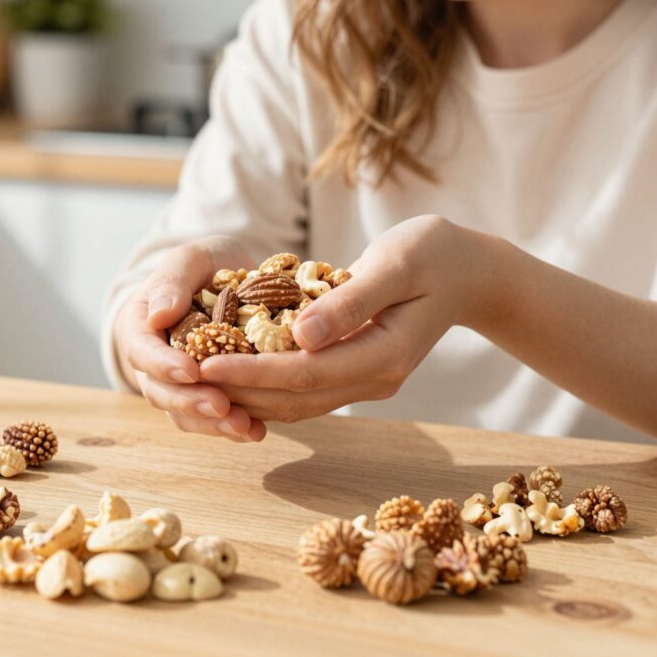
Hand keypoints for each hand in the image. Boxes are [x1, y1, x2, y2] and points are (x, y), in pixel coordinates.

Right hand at [113, 236, 267, 441]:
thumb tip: (159, 315)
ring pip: (184, 413)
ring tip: (244, 427)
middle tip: (222, 406)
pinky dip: (231, 428)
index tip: (191, 371)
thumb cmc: (207, 265)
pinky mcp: (204, 397)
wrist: (232, 281)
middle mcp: (153, 361)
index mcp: (140, 326)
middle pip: (160, 391)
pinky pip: (210, 420)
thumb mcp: (192, 258)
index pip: (141, 350)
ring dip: (212, 424)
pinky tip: (256, 431)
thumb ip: (173, 280)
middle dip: (191, 402)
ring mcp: (177, 384)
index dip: (163, 365)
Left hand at [199, 216, 497, 421]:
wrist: (470, 273)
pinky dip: (267, 385)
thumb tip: (300, 335)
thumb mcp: (397, 265)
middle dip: (238, 390)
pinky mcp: (357, 373)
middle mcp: (374, 379)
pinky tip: (234, 369)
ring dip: (248, 394)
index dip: (251, 372)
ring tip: (199, 377)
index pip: (305, 374)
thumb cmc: (434, 255)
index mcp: (384, 356)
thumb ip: (349, 301)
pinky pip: (305, 390)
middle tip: (186, 375)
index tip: (204, 363)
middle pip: (294, 398)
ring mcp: (366, 381)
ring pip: (297, 402)